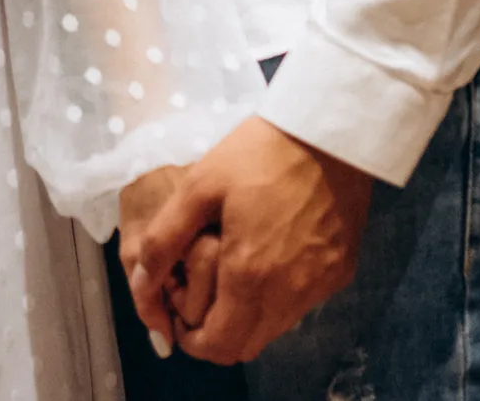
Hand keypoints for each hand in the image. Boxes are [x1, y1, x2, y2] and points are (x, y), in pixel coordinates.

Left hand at [129, 117, 372, 364]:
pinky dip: (278, 297)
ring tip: (231, 270)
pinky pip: (301, 304)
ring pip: (275, 328)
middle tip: (200, 292)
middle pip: (246, 345)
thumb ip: (163, 239)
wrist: (328, 132)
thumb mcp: (198, 186)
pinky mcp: (339, 272)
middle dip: (216, 332)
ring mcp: (319, 286)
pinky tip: (267, 255)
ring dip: (247, 316)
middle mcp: (288, 294)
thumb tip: (140, 282)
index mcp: (249, 276)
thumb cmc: (257, 153)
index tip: (178, 313)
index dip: (191, 339)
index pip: (218, 347)